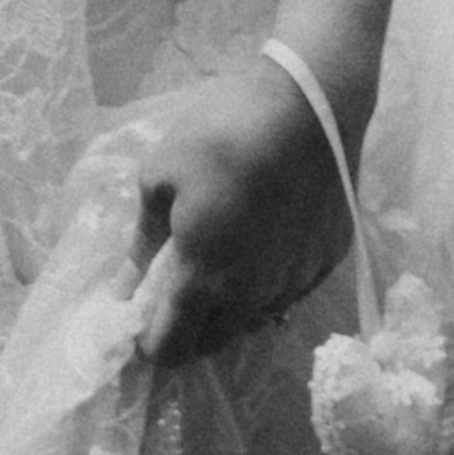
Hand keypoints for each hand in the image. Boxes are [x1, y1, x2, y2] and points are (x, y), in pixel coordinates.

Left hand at [117, 53, 356, 365]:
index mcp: (204, 277)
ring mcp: (296, 281)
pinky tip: (261, 247)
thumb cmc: (224, 134)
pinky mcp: (327, 262)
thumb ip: (144, 240)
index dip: (150, 345)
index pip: (172, 347)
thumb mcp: (160, 175)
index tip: (140, 324)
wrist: (313, 106)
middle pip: (213, 343)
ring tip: (220, 267)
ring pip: (254, 320)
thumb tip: (126, 285)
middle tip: (173, 298)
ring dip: (229, 310)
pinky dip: (267, 285)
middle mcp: (253, 294)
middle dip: (187, 333)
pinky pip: (288, 292)